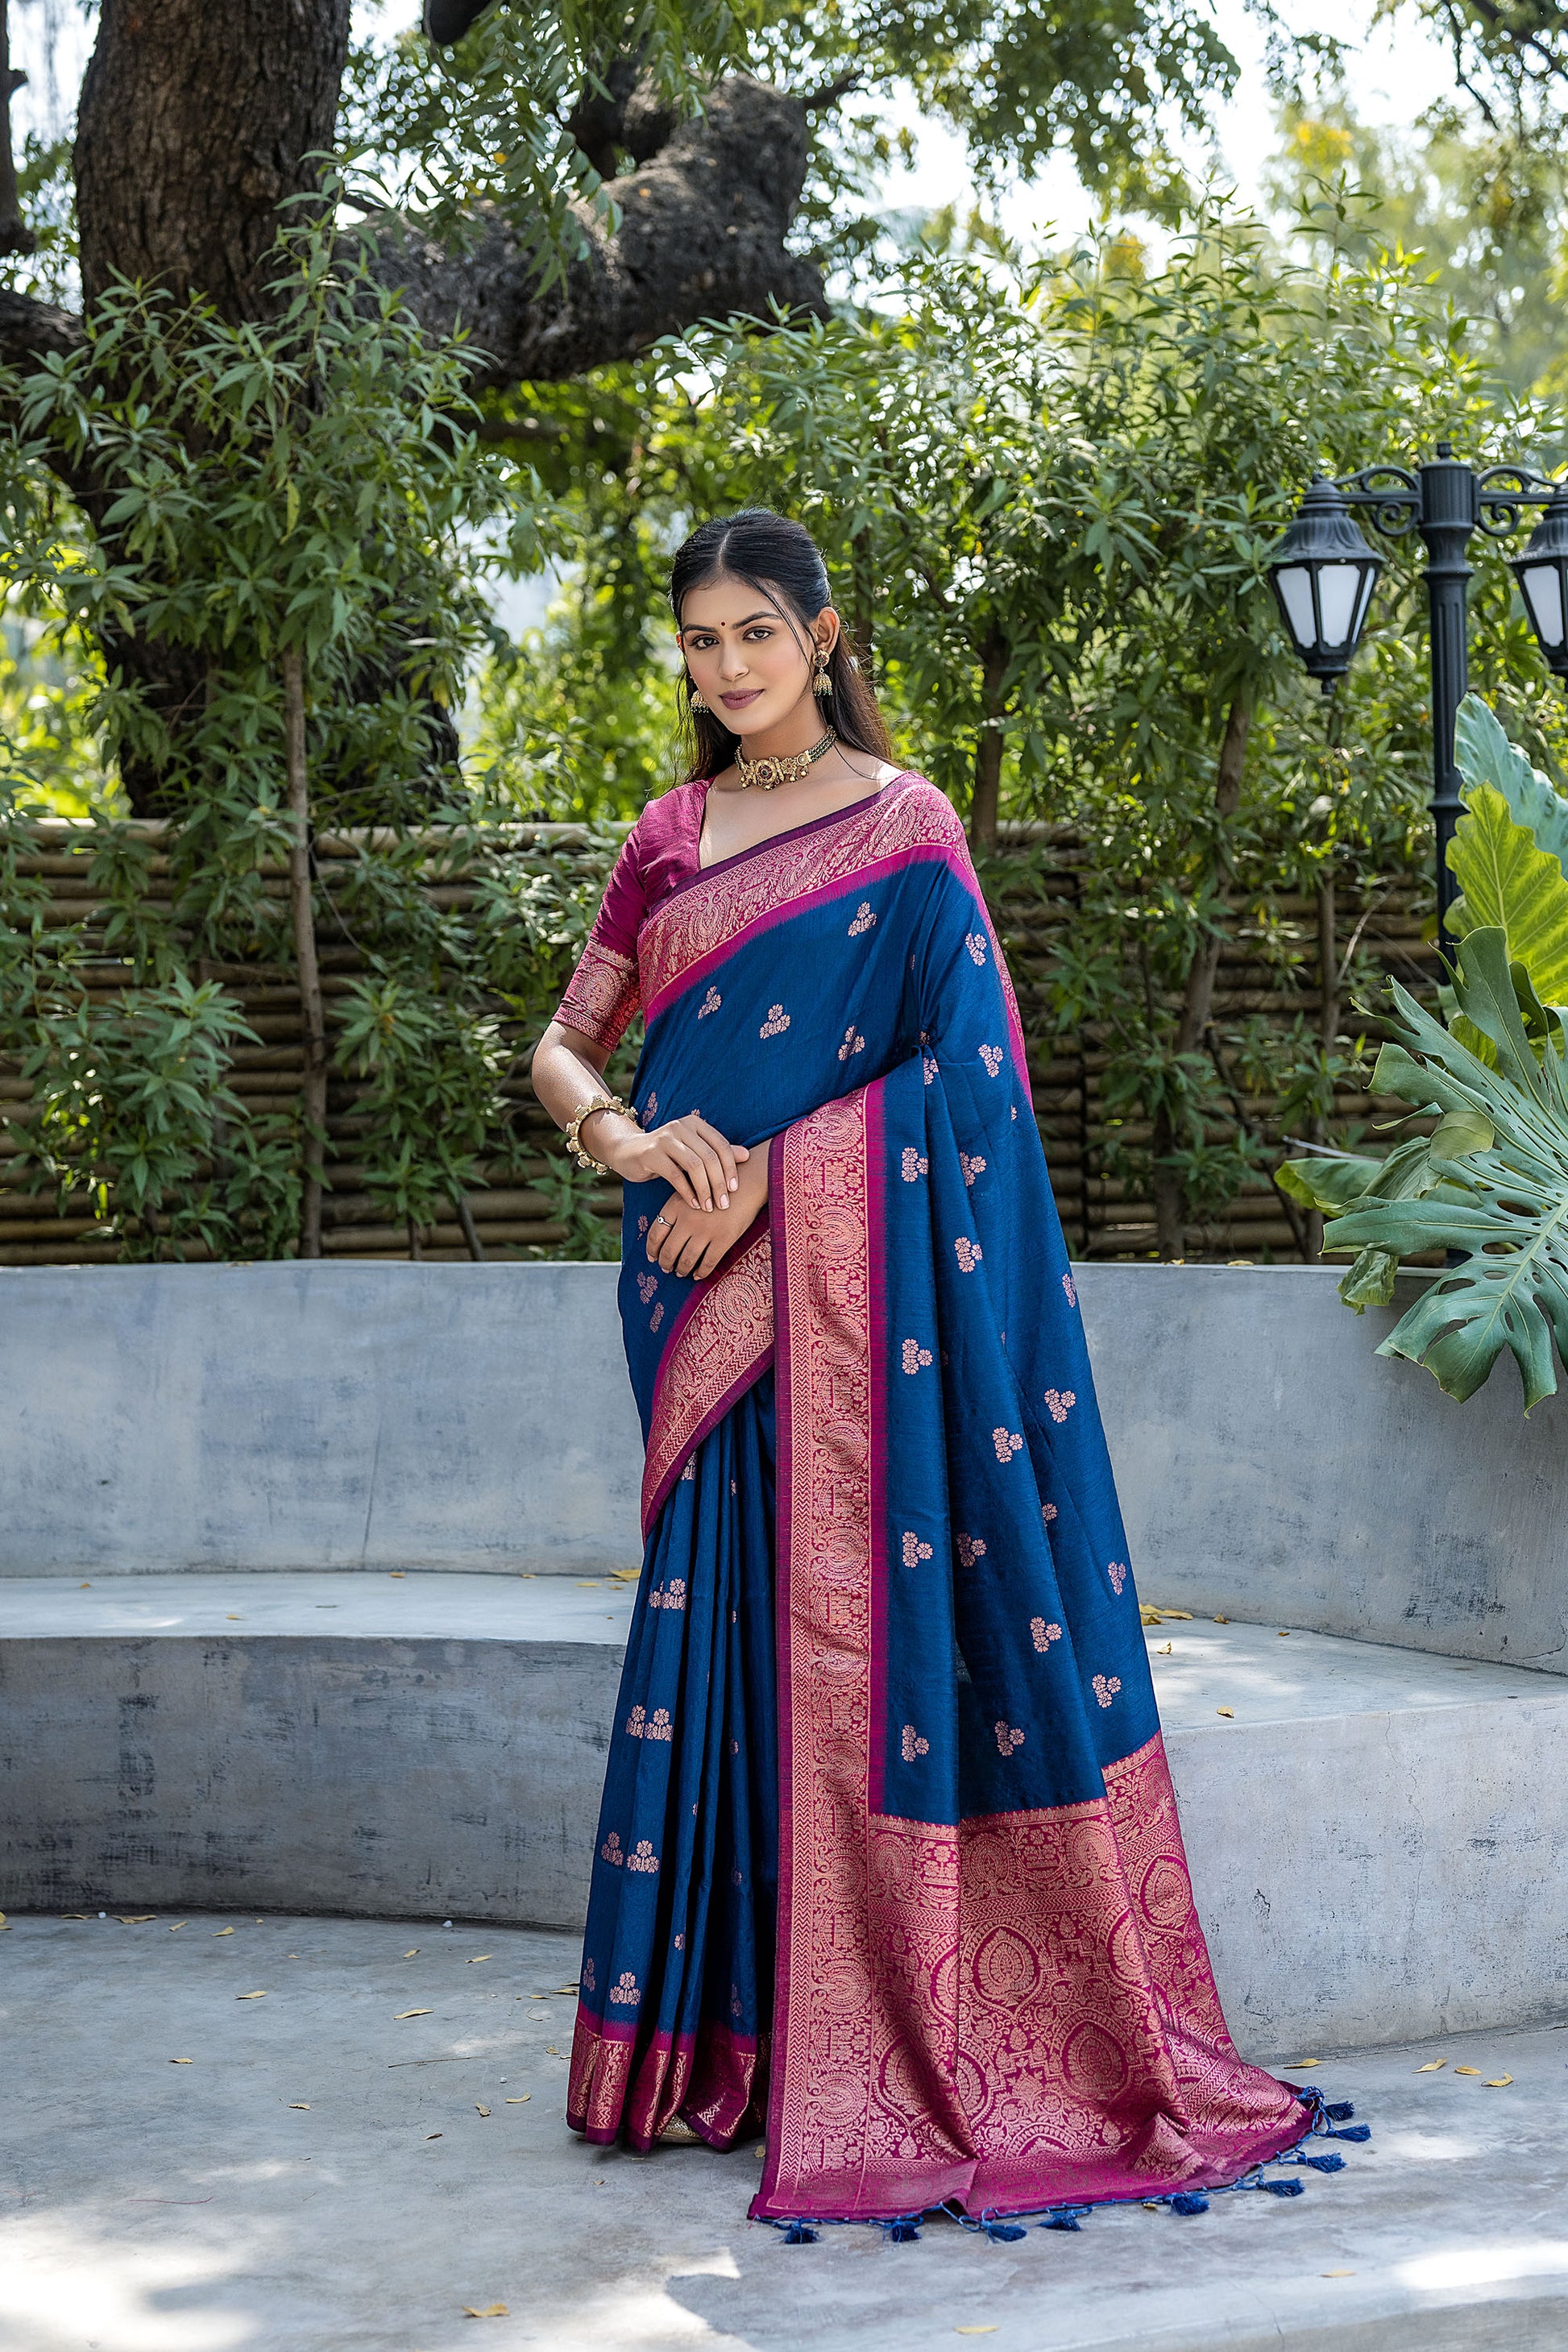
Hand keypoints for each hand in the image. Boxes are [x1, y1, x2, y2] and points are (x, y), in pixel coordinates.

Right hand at [587, 1110, 747, 1210]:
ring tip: (709, 1207)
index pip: (721, 1145)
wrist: (629, 1152)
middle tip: (724, 1204)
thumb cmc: (667, 1155)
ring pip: (694, 1166)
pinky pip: (675, 1175)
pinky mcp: (651, 1153)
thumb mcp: (693, 1151)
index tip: (735, 1190)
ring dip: (705, 1189)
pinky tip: (694, 1204)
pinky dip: (687, 1192)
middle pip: (709, 1157)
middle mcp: (681, 1126)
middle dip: (719, 1183)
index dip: (731, 1168)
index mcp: (695, 1123)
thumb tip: (746, 1155)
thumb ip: (717, 1153)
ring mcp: (665, 1138)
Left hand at [646, 1140, 770, 1277]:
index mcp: (675, 1205)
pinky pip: (708, 1263)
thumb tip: (665, 1228)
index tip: (651, 1257)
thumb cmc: (718, 1183)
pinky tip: (698, 1275)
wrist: (748, 1181)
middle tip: (665, 1268)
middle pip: (669, 1250)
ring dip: (681, 1269)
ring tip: (680, 1273)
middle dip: (665, 1262)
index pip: (656, 1233)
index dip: (652, 1249)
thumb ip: (678, 1205)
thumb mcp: (692, 1188)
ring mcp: (705, 1231)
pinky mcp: (723, 1239)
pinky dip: (701, 1273)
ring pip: (686, 1259)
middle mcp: (688, 1220)